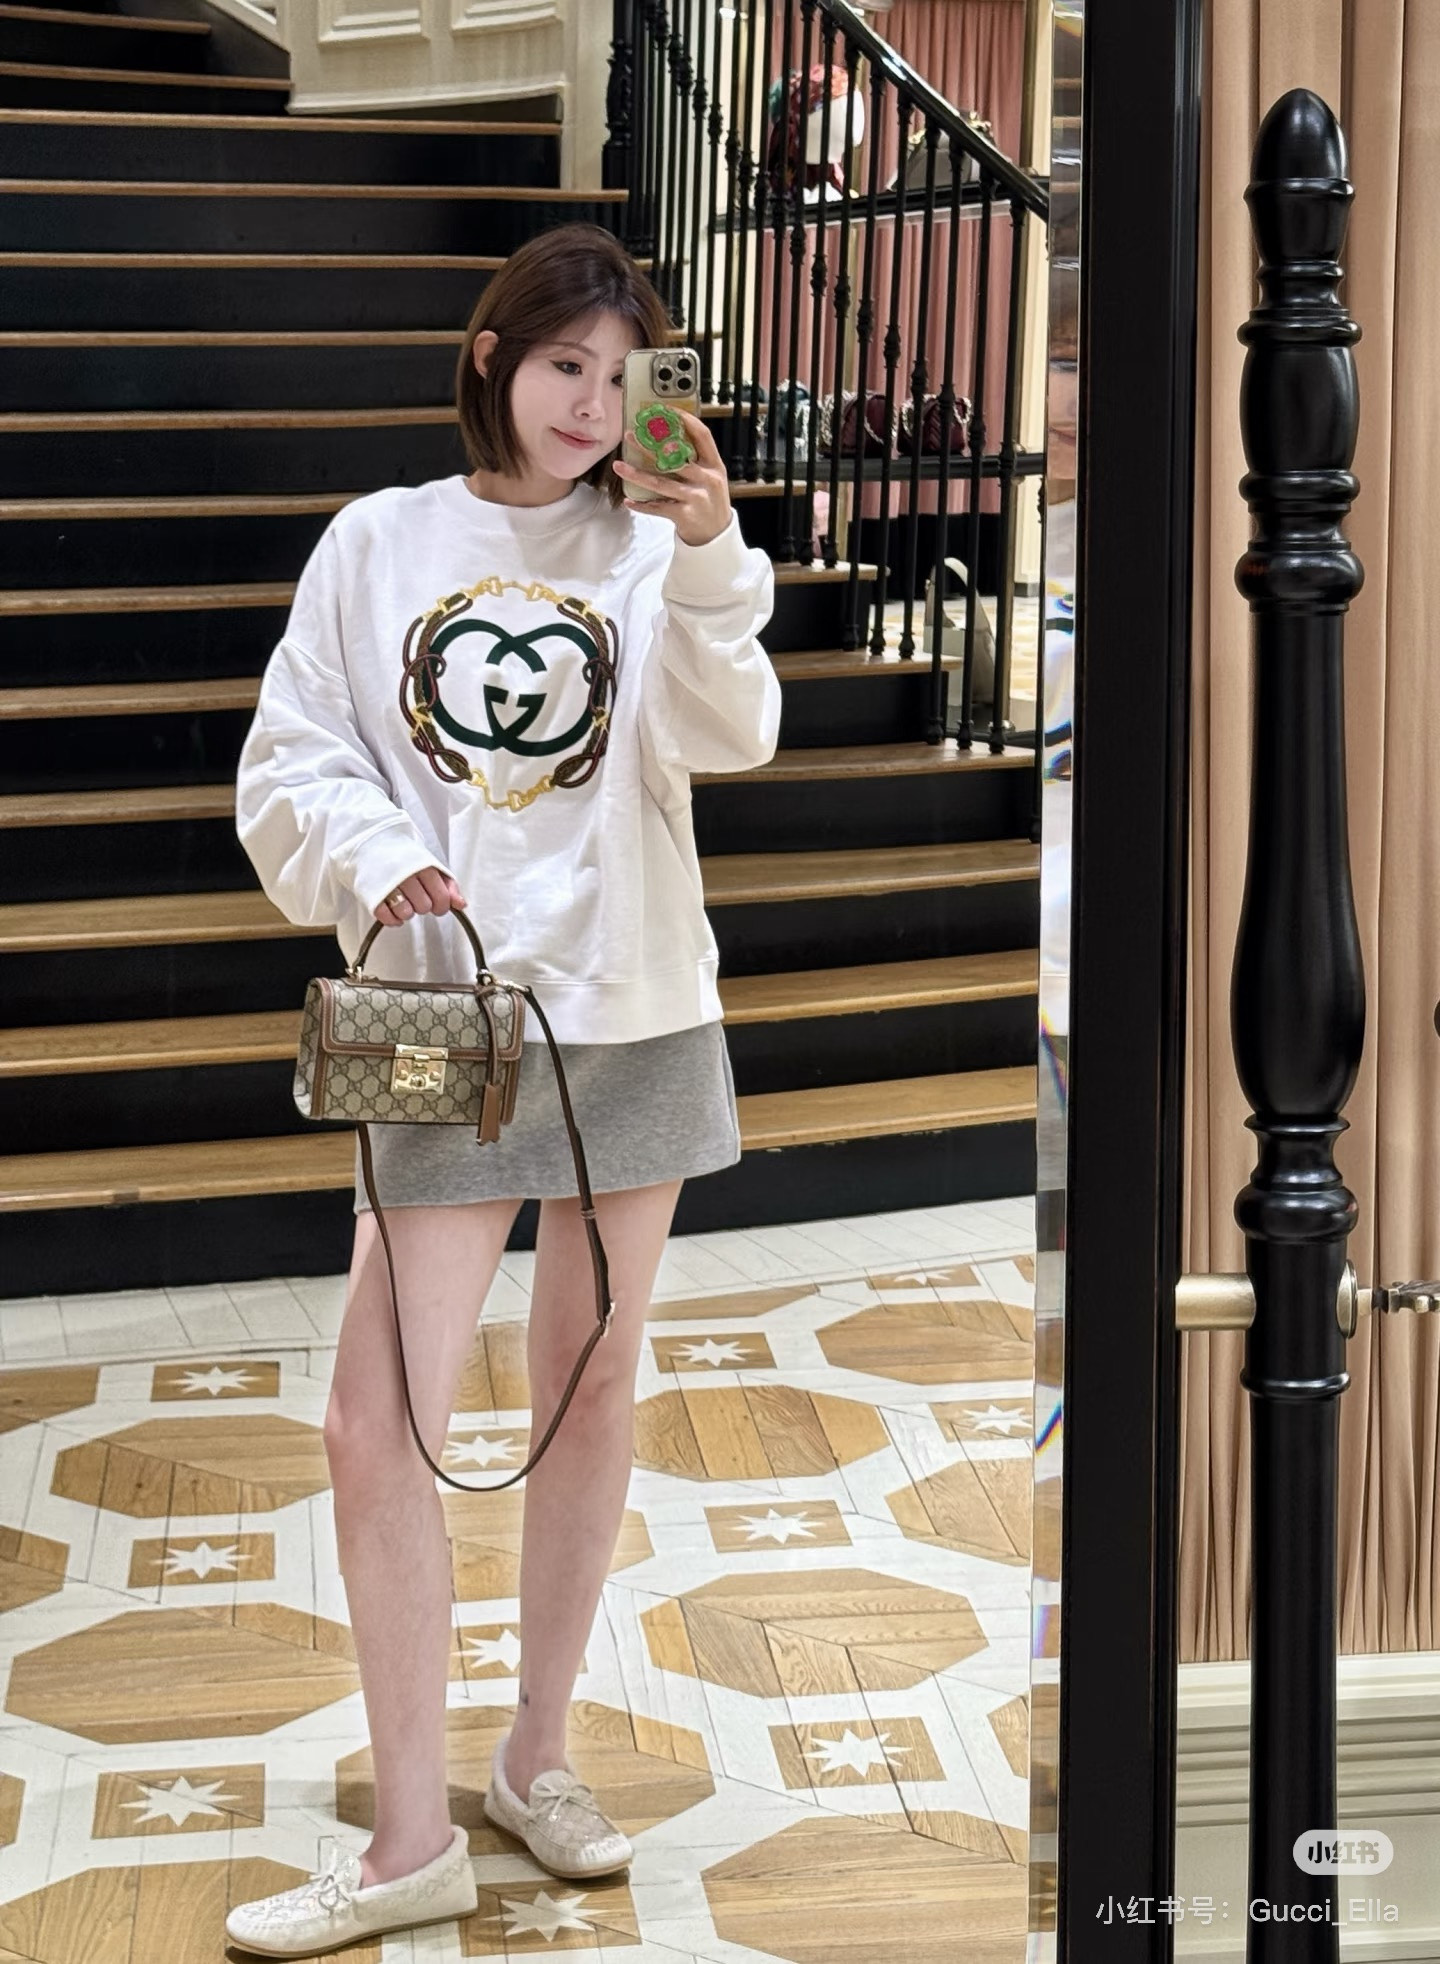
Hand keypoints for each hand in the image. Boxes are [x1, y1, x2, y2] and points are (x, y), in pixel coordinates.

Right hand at [373, 867, 466, 926]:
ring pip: (406, 913)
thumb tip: (461, 905)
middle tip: (417, 898)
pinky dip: (392, 919)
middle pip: (424, 907)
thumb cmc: (407, 859)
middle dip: (423, 907)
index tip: (437, 904)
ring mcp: (388, 885)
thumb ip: (449, 885)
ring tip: (404, 902)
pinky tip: (394, 911)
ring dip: (407, 912)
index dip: (442, 906)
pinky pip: (386, 917)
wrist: (374, 843)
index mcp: (424, 867)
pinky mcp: (373, 895)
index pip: (442, 898)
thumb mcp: (431, 866)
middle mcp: (406, 875)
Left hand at [613, 408, 731, 547]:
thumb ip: (696, 459)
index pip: (702, 435)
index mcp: (714, 465)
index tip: (664, 409)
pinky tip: (628, 500)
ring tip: (618, 466)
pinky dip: (641, 505)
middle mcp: (707, 479)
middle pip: (675, 457)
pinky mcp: (685, 515)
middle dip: (649, 445)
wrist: (715, 535)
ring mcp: (696, 498)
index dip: (683, 419)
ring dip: (636, 474)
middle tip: (630, 435)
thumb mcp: (711, 477)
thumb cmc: (708, 500)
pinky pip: (658, 507)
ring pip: (661, 483)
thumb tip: (667, 436)